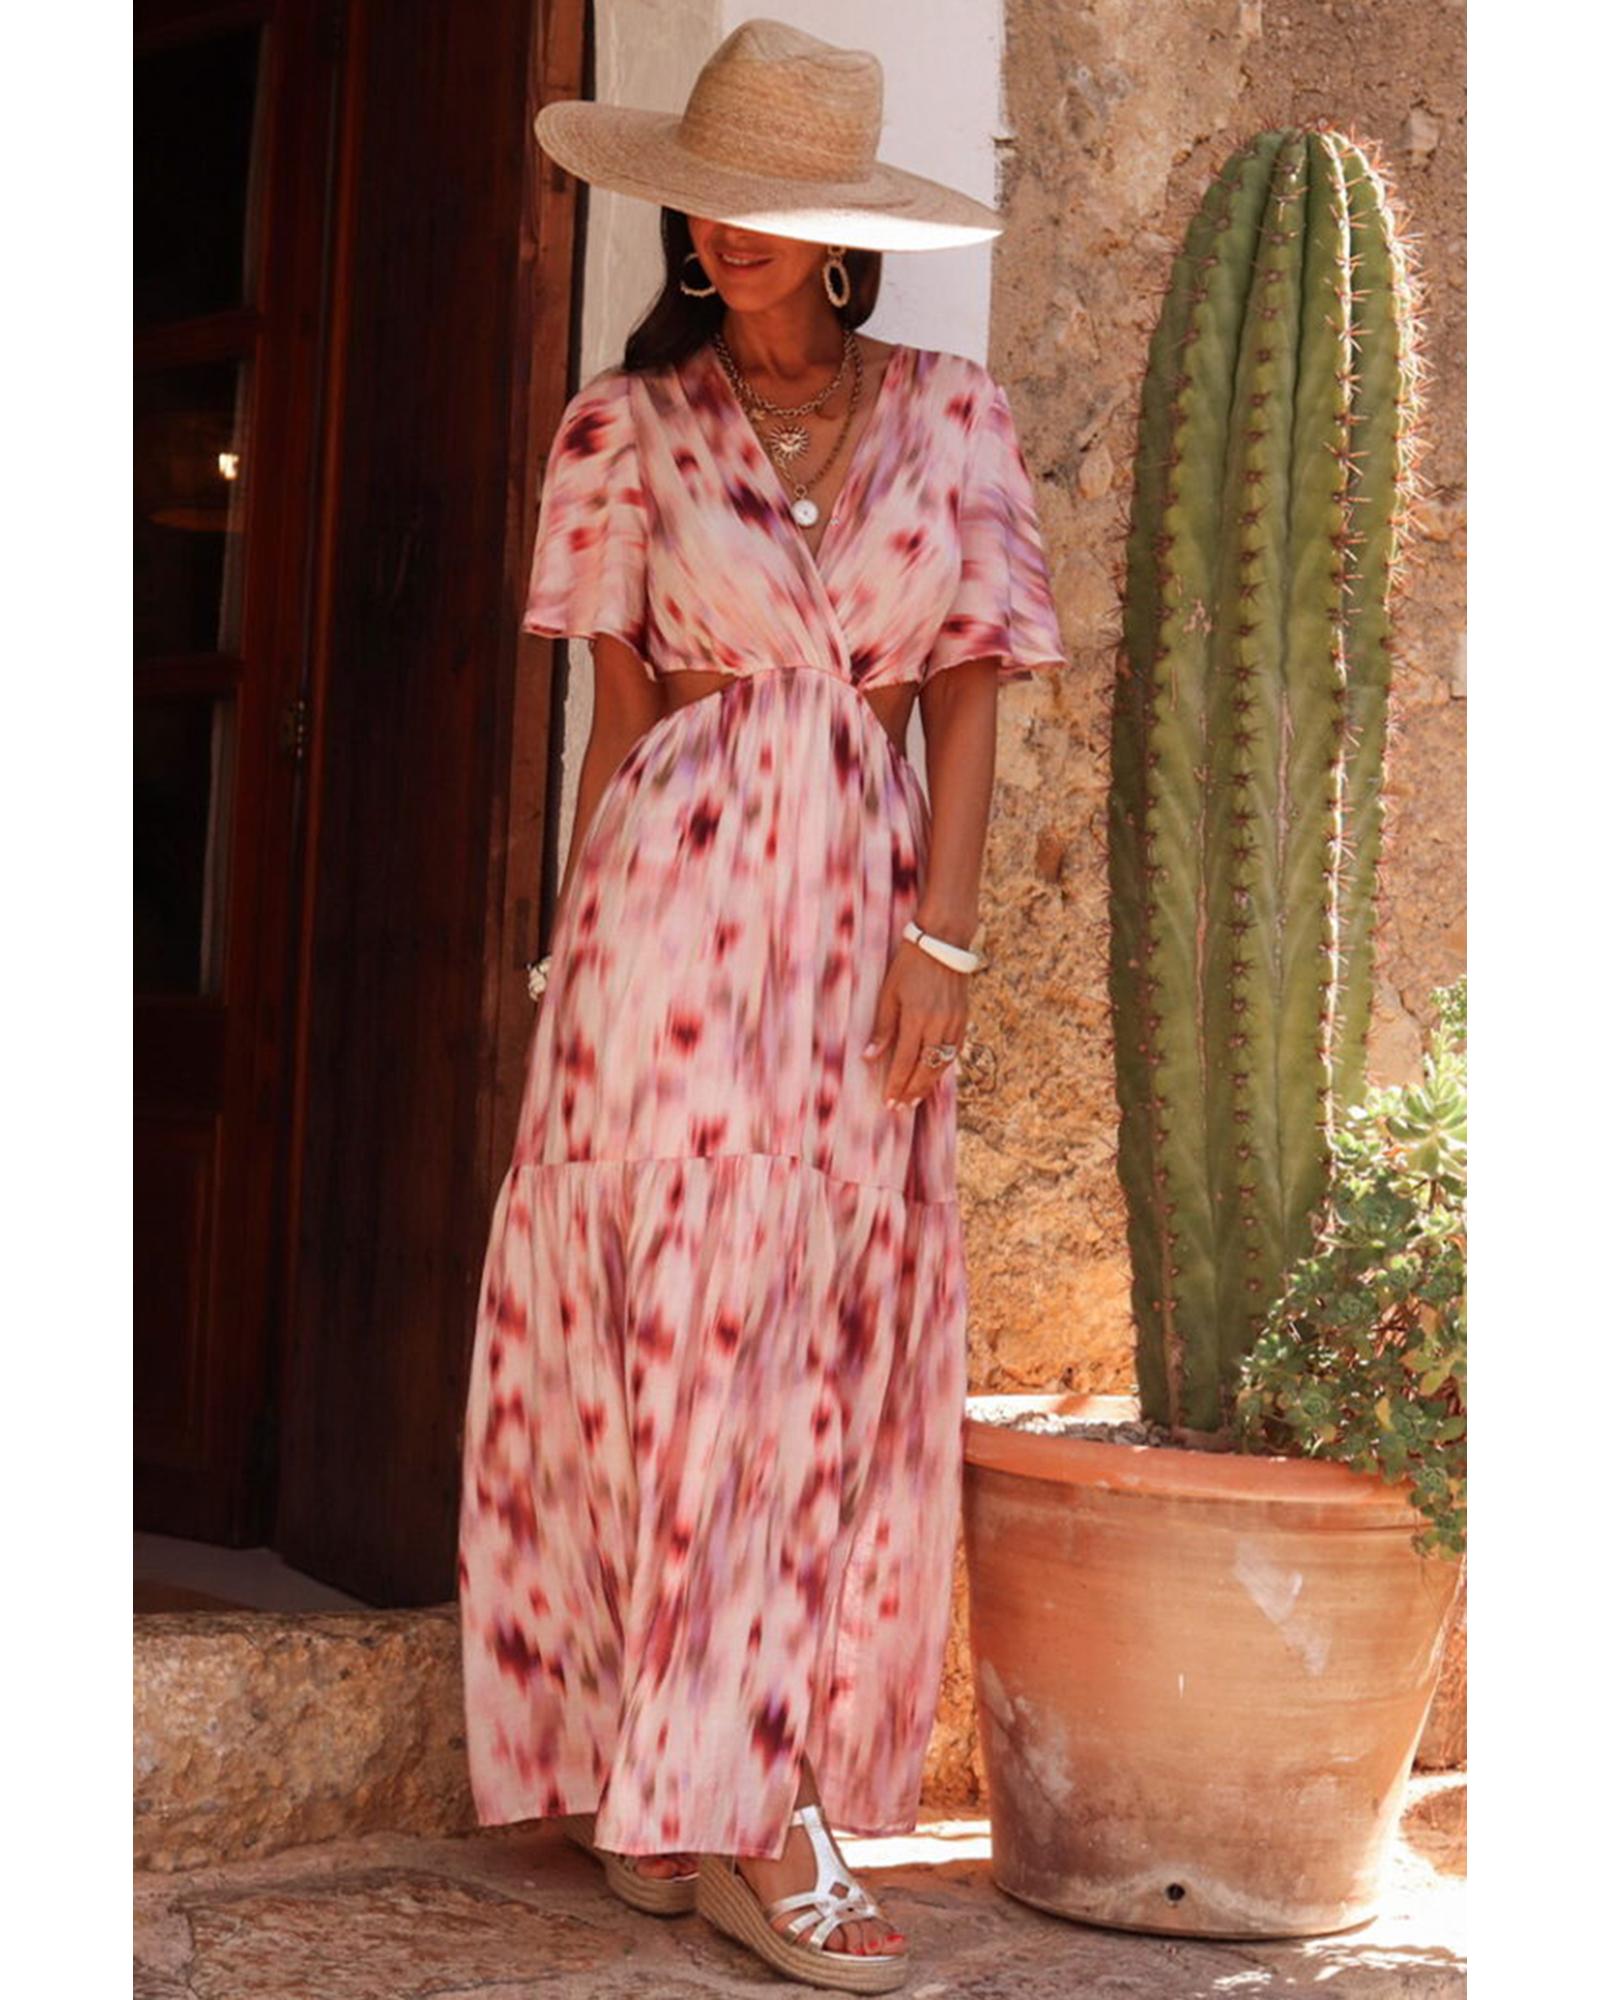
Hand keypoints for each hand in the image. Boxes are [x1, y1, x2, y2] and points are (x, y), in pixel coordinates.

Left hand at [863, 939, 967, 1109]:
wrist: (943, 943)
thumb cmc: (909, 965)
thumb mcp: (889, 993)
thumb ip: (883, 1028)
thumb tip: (869, 1057)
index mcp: (917, 1018)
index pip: (906, 1061)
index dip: (897, 1084)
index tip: (889, 1101)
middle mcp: (939, 1024)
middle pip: (927, 1068)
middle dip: (913, 1090)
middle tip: (902, 1107)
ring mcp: (954, 1022)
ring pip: (943, 1063)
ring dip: (929, 1082)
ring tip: (916, 1097)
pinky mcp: (964, 1018)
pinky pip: (955, 1050)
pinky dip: (944, 1065)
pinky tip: (935, 1073)